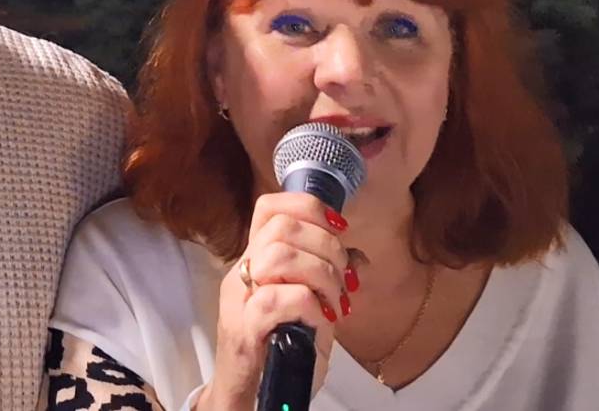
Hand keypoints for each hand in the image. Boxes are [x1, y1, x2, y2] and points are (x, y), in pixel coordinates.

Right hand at [199, 192, 352, 410]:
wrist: (254, 397)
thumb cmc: (282, 351)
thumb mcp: (312, 308)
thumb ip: (327, 278)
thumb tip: (358, 256)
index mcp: (256, 261)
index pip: (270, 207)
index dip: (309, 208)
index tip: (339, 230)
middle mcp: (242, 273)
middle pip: (280, 226)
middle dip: (327, 246)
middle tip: (343, 278)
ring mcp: (240, 300)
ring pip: (279, 257)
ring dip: (321, 275)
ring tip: (334, 300)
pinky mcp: (245, 330)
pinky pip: (277, 298)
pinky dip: (309, 304)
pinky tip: (323, 320)